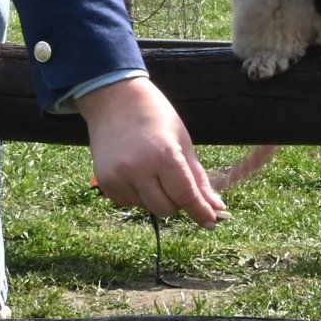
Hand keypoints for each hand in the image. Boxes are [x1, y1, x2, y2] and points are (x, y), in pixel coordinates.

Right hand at [76, 76, 224, 227]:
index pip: (185, 195)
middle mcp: (138, 170)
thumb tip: (216, 207)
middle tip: (176, 180)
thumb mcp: (183, 141)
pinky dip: (138, 194)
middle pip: (166, 208)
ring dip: (156, 196)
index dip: (200, 211)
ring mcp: (117, 177)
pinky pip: (129, 202)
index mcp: (163, 156)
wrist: (114, 99)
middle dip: (177, 202)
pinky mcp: (104, 182)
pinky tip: (136, 171)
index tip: (212, 222)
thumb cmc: (155, 115)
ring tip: (152, 169)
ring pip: (147, 207)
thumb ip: (198, 178)